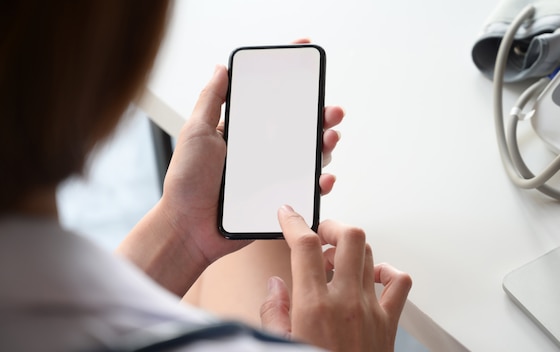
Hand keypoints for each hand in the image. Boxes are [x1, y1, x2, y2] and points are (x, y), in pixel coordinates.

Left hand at [160, 64, 343, 272]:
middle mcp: (263, 151)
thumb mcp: (195, 133)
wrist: (188, 229)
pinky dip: (320, 181)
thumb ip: (210, 100)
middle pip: (300, 127)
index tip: (307, 58)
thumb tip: (222, 67)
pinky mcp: (280, 199)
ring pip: (310, 155)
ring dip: (326, 144)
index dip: (292, 81)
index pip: (273, 101)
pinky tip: (323, 177)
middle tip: (331, 110)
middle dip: (322, 114)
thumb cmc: (186, 182)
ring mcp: (274, 175)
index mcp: (245, 132)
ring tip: (329, 139)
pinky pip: (307, 188)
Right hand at [260, 206, 411, 351]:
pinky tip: (371, 278)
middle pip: (349, 237)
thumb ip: (273, 311)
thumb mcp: (279, 345)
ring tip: (336, 260)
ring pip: (370, 254)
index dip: (295, 221)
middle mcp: (346, 301)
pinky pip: (399, 282)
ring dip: (351, 249)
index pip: (304, 245)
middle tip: (319, 235)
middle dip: (332, 226)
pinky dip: (388, 271)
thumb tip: (276, 284)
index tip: (288, 213)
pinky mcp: (389, 321)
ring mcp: (371, 308)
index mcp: (313, 306)